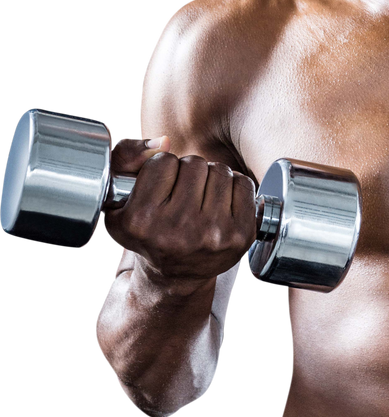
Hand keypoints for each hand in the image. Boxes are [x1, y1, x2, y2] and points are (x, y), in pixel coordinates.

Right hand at [100, 136, 256, 282]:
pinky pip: (243, 184)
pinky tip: (220, 202)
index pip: (162, 161)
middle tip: (183, 191)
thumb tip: (164, 142)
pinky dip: (233, 187)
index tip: (161, 185)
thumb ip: (125, 159)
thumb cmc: (146, 234)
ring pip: (219, 171)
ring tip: (201, 197)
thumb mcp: (117, 203)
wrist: (175, 275)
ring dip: (211, 178)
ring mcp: (213, 234)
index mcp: (143, 221)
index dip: (162, 168)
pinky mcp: (240, 235)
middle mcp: (178, 229)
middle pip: (194, 163)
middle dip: (188, 171)